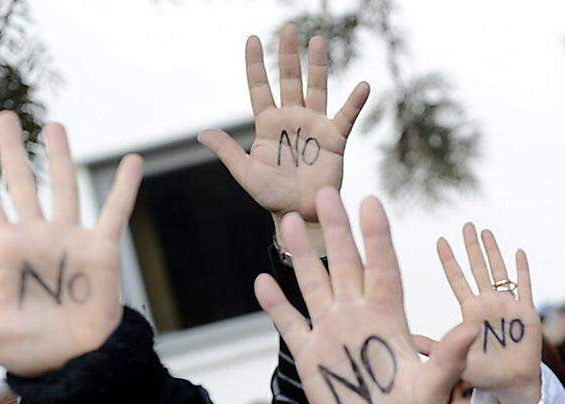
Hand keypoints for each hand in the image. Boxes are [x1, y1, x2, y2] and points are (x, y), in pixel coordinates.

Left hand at [0, 111, 142, 377]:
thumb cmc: (27, 350)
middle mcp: (37, 238)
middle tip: (5, 117)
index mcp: (6, 250)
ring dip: (60, 156)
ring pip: (64, 188)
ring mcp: (70, 242)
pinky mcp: (102, 251)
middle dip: (12, 150)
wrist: (76, 365)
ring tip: (53, 124)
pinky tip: (133, 160)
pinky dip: (124, 187)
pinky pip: (115, 212)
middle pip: (21, 183)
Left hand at [198, 24, 368, 246]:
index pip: (260, 87)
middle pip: (290, 79)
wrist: (300, 215)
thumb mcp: (246, 173)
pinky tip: (363, 86)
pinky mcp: (335, 139)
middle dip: (289, 54)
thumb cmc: (272, 196)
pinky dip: (355, 102)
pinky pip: (346, 116)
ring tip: (318, 41)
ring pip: (317, 88)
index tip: (253, 39)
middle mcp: (292, 118)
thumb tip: (201, 134)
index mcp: (268, 124)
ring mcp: (314, 126)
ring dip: (318, 66)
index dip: (256, 64)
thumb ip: (227, 151)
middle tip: (290, 28)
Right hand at [255, 190, 475, 403]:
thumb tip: (470, 327)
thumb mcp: (434, 389)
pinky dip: (276, 305)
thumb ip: (448, 357)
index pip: (383, 268)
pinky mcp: (311, 357)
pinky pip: (290, 324)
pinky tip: (263, 281)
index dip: (377, 237)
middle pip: (346, 265)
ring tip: (285, 220)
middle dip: (336, 231)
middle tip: (325, 192)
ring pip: (314, 285)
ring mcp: (333, 334)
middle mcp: (360, 318)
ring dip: (301, 255)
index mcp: (391, 319)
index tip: (372, 203)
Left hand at [437, 224, 540, 403]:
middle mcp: (488, 304)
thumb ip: (435, 348)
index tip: (440, 241)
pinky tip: (518, 252)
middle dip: (472, 247)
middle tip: (466, 225)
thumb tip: (406, 339)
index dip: (450, 261)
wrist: (511, 385)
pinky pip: (525, 287)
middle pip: (479, 269)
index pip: (458, 280)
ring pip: (500, 272)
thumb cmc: (483, 374)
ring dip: (494, 252)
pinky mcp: (526, 313)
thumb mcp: (454, 360)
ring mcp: (507, 306)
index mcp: (470, 312)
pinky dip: (522, 270)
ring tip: (486, 232)